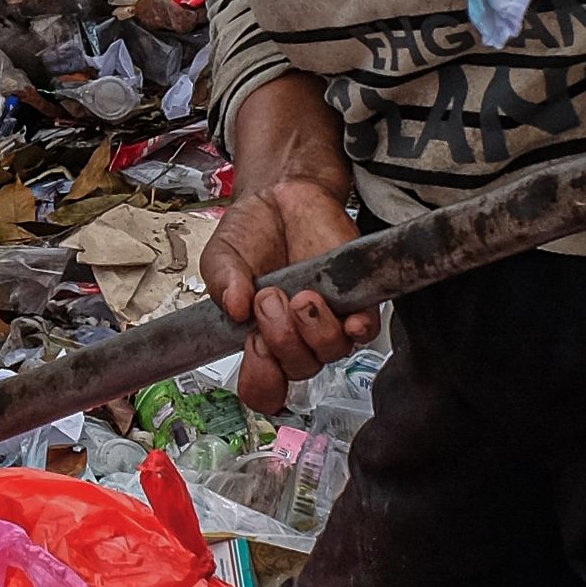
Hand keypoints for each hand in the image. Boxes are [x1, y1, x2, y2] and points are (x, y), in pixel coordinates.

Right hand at [202, 172, 368, 411]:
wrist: (279, 196)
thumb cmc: (251, 235)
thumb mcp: (221, 259)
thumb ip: (221, 283)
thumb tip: (234, 308)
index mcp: (261, 339)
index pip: (265, 390)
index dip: (261, 382)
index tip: (252, 348)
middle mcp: (297, 337)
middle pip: (298, 370)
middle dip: (279, 338)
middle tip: (268, 297)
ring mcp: (328, 321)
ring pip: (330, 352)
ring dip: (312, 329)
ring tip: (299, 295)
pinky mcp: (356, 299)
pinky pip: (365, 330)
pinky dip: (357, 327)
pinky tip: (347, 316)